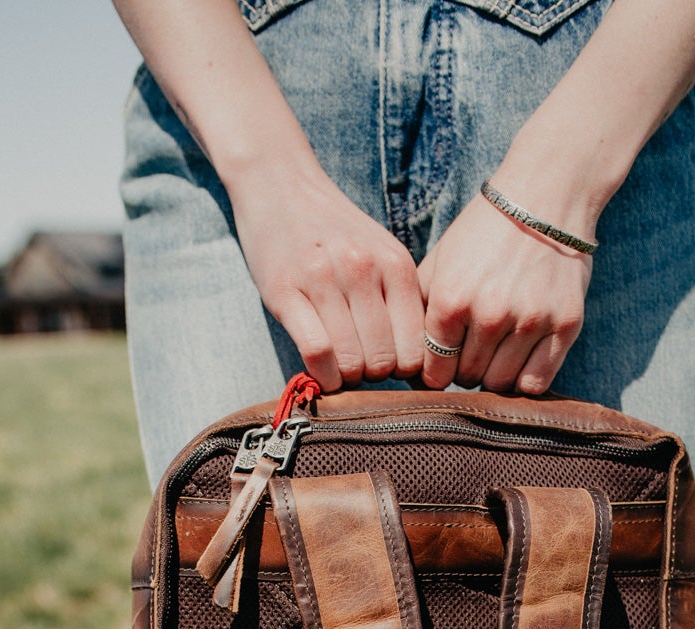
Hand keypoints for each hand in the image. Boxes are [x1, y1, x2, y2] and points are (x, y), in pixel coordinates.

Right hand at [228, 158, 425, 390]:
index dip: (404, 371)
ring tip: (339, 366)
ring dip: (345, 377)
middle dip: (372, 375)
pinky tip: (321, 371)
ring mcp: (322, 279)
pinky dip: (321, 375)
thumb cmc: (334, 231)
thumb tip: (416, 364)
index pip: (416, 349)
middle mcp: (363, 270)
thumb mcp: (381, 253)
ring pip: (350, 361)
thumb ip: (400, 298)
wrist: (279, 184)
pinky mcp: (284, 290)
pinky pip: (316, 351)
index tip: (389, 367)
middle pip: (383, 361)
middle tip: (359, 365)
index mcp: (395, 265)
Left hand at [417, 186, 593, 395]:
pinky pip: (536, 382)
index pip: (435, 372)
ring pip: (500, 385)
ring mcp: (531, 321)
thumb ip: (418, 311)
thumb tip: (406, 360)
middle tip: (473, 349)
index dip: (436, 371)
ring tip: (496, 352)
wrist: (543, 197)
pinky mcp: (565, 325)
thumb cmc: (483, 233)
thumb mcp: (438, 263)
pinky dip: (525, 380)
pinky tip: (520, 361)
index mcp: (451, 300)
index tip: (444, 362)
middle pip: (468, 379)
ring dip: (494, 375)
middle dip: (465, 369)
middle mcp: (490, 315)